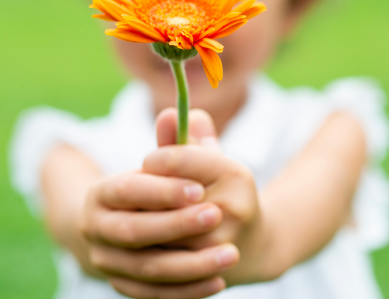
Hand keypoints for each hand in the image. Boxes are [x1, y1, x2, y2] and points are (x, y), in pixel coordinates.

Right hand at [76, 113, 240, 298]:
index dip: (161, 190)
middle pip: (134, 232)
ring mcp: (108, 264)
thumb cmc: (156, 190)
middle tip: (216, 215)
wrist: (133, 230)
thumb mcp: (166, 165)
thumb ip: (175, 142)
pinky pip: (156, 295)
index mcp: (100, 194)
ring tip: (230, 254)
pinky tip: (219, 280)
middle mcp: (96, 231)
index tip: (198, 188)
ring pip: (148, 268)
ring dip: (190, 264)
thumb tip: (181, 114)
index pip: (126, 191)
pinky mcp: (125, 288)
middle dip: (177, 225)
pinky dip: (187, 291)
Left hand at [147, 110, 270, 285]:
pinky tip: (140, 243)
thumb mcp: (209, 160)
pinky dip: (146, 251)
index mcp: (234, 174)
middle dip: (146, 194)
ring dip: (141, 224)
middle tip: (138, 194)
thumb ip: (183, 136)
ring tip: (133, 216)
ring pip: (161, 232)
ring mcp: (220, 246)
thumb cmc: (222, 191)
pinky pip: (164, 261)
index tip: (149, 162)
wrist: (255, 247)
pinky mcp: (207, 273)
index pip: (178, 158)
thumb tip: (166, 114)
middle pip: (167, 197)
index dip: (155, 159)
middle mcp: (231, 209)